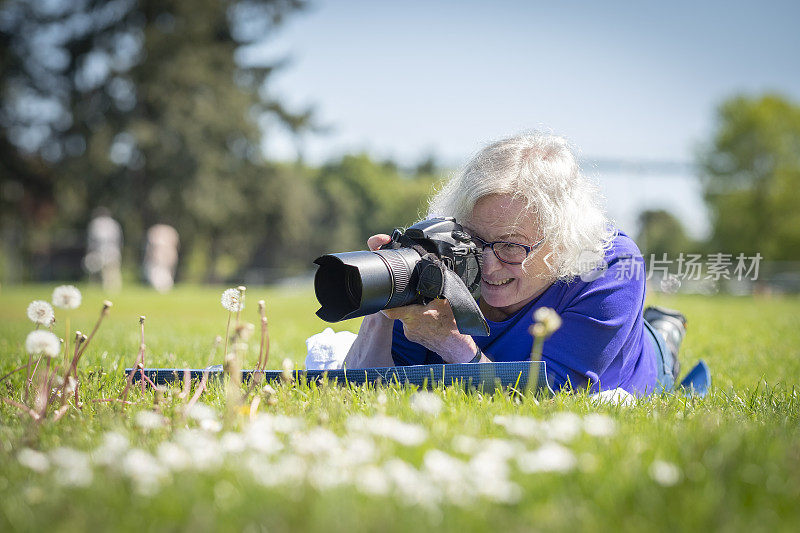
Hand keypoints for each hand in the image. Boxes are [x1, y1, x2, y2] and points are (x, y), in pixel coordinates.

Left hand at [365, 233, 478, 363]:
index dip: (385, 303)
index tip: (383, 295)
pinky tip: (428, 318)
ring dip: (412, 312)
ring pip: (406, 317)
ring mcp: (411, 334)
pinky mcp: (414, 338)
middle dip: (405, 303)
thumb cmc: (452, 325)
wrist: (457, 347)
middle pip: (399, 310)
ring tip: (424, 308)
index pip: (390, 311)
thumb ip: (436, 287)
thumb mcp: (445, 301)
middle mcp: (409, 327)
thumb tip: (434, 270)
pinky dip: (417, 320)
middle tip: (414, 297)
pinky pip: (411, 325)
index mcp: (414, 316)